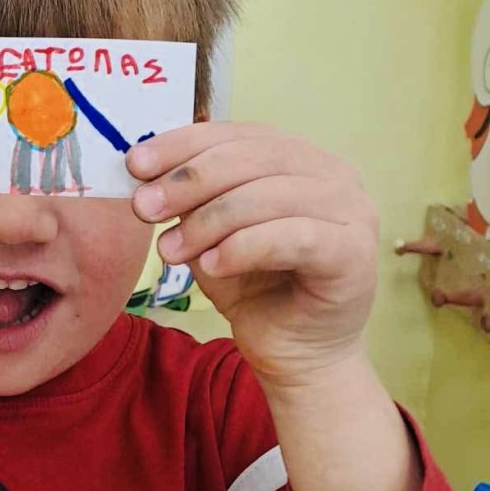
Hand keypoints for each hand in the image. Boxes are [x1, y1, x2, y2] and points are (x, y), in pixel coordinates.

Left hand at [128, 123, 378, 388]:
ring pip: (267, 197)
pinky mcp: (355, 253)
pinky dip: (244, 247)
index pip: (236, 135)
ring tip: (169, 250)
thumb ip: (189, 198)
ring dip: (207, 221)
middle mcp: (332, 174)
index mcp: (298, 158)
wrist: (296, 355)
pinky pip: (294, 237)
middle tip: (143, 208)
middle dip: (187, 182)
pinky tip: (210, 265)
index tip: (135, 164)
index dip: (182, 145)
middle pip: (250, 159)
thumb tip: (144, 170)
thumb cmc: (255, 288)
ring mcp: (351, 210)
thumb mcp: (209, 233)